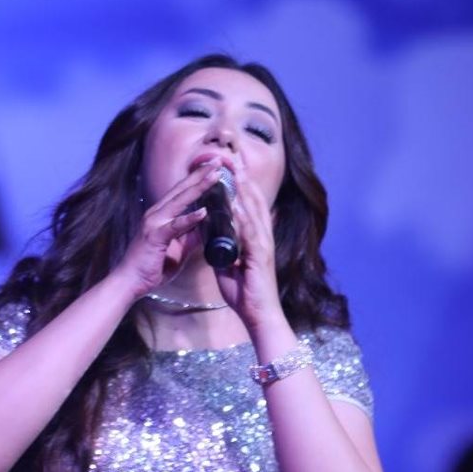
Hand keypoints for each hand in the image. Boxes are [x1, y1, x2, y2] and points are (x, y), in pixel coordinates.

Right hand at [114, 164, 223, 298]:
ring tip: (215, 176)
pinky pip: (175, 226)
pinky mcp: (155, 236)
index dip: (199, 179)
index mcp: (162, 215)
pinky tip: (204, 212)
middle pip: (182, 190)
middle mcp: (156, 213)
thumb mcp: (178, 250)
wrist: (130, 282)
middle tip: (218, 161)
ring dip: (199, 187)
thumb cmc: (152, 267)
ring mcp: (154, 223)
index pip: (183, 192)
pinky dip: (190, 219)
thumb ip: (191, 237)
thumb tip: (206, 228)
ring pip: (180, 201)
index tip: (215, 168)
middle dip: (201, 174)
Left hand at [209, 161, 283, 327]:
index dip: (240, 183)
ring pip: (255, 211)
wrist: (258, 315)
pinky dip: (244, 217)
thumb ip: (221, 247)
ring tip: (235, 170)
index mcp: (255, 237)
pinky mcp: (260, 258)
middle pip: (254, 200)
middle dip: (243, 177)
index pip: (249, 203)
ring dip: (245, 190)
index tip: (229, 165)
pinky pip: (251, 233)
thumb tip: (209, 234)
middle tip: (232, 155)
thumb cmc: (245, 293)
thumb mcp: (227, 265)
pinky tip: (236, 204)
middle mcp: (262, 236)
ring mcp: (263, 245)